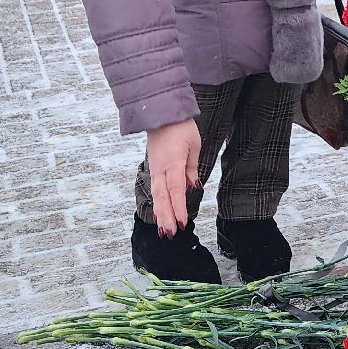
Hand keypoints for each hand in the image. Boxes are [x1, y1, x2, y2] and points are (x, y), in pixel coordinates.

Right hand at [144, 118, 201, 235]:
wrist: (160, 114)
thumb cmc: (180, 128)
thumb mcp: (194, 145)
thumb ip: (192, 168)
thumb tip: (193, 185)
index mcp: (173, 163)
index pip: (176, 190)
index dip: (179, 208)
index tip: (182, 223)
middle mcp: (161, 169)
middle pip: (163, 197)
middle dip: (167, 217)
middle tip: (170, 234)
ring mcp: (155, 169)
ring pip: (157, 196)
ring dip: (160, 214)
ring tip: (164, 231)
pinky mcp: (154, 169)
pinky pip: (156, 189)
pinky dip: (158, 203)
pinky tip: (160, 215)